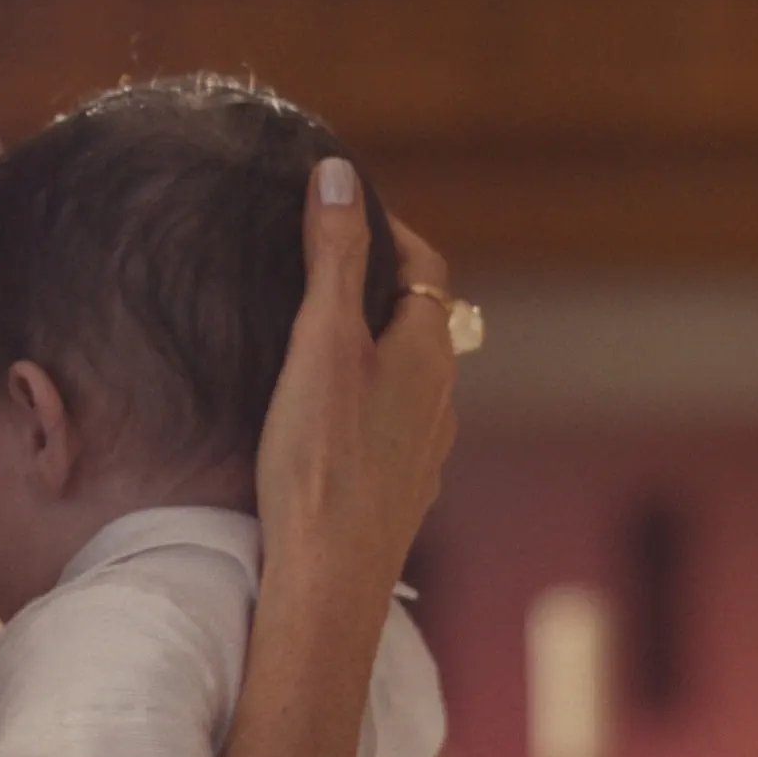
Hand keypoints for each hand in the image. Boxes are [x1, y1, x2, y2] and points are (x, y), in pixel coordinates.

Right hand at [254, 161, 457, 601]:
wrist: (327, 581)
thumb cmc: (321, 461)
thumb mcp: (320, 342)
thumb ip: (333, 258)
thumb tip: (339, 175)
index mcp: (428, 353)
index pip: (424, 266)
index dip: (388, 229)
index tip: (343, 211)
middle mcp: (440, 400)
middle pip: (419, 321)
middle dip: (378, 287)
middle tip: (321, 267)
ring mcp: (424, 451)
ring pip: (406, 378)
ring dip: (373, 348)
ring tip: (317, 339)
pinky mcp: (399, 492)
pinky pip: (390, 426)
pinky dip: (364, 401)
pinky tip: (325, 418)